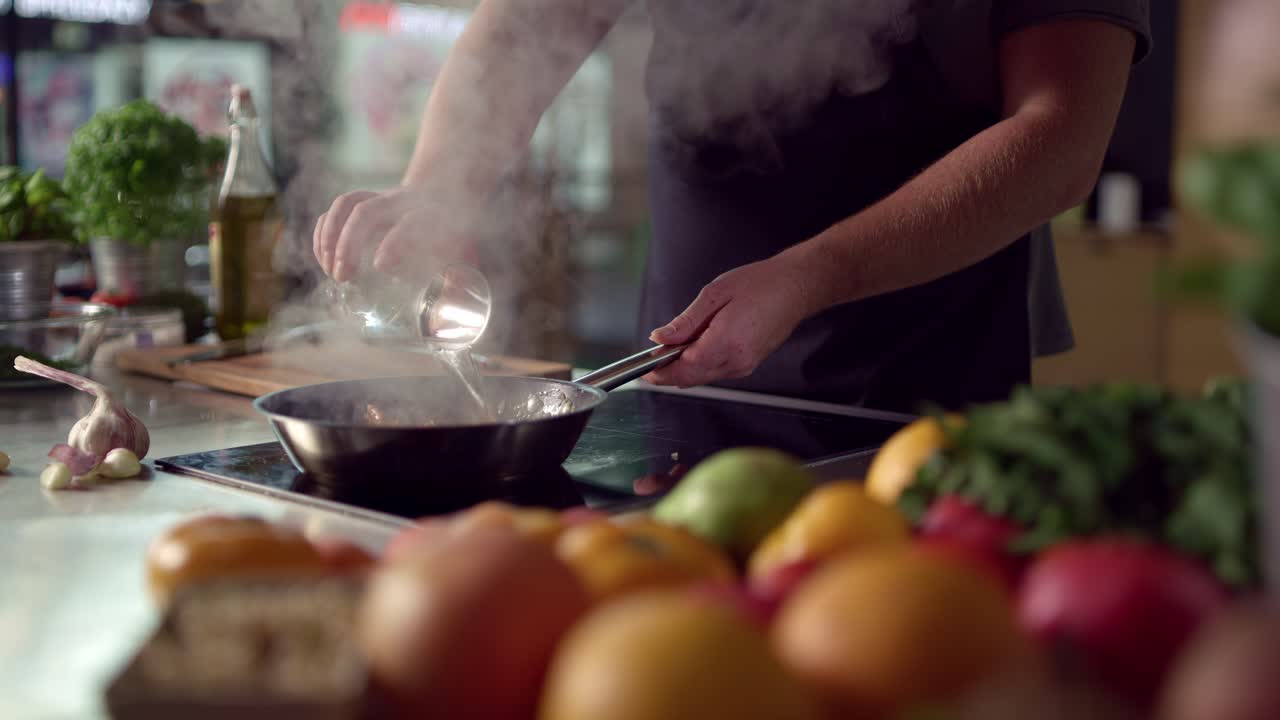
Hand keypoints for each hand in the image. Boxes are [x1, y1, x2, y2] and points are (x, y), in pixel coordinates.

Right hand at [312, 183, 475, 282]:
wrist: (444, 195)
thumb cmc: (453, 236)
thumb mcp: (465, 254)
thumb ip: (460, 278)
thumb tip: (453, 299)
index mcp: (431, 213)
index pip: (410, 223)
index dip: (394, 243)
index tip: (381, 268)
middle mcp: (403, 201)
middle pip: (367, 211)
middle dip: (349, 244)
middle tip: (343, 277)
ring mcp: (380, 197)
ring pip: (347, 203)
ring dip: (331, 237)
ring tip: (330, 270)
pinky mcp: (364, 200)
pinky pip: (337, 207)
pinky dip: (324, 231)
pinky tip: (324, 258)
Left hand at [644, 256, 817, 387]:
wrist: (795, 288)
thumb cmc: (760, 284)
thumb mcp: (714, 294)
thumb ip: (685, 322)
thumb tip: (660, 339)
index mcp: (726, 343)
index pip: (683, 370)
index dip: (660, 372)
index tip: (645, 369)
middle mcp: (736, 361)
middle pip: (690, 379)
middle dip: (667, 373)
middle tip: (652, 358)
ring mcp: (744, 366)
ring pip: (702, 377)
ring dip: (684, 368)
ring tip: (674, 346)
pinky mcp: (748, 365)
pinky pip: (715, 371)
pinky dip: (699, 364)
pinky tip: (696, 346)